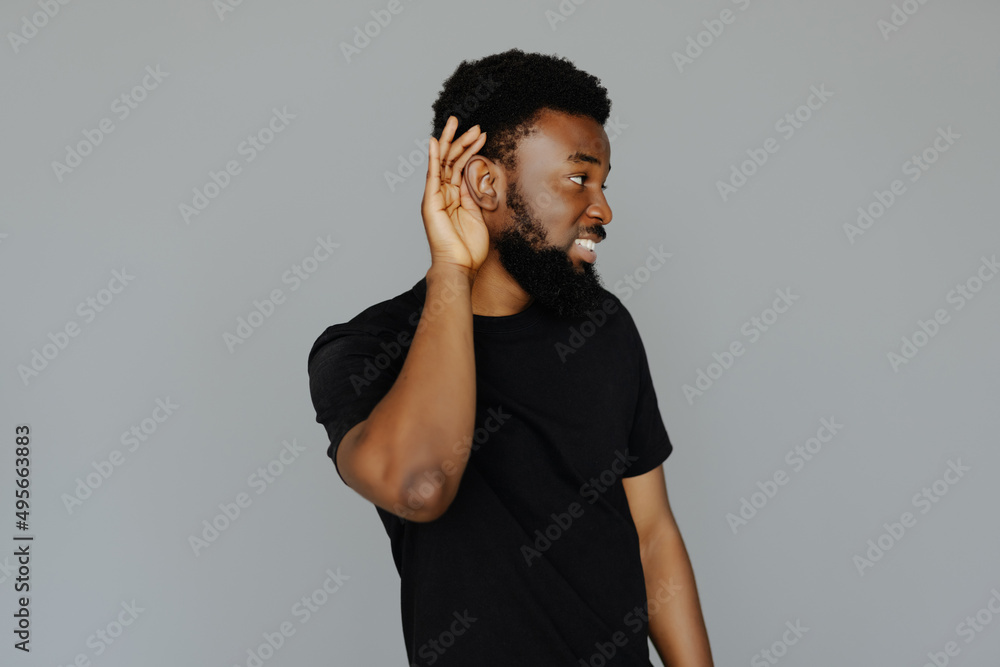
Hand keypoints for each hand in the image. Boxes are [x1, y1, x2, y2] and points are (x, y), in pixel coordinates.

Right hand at [420, 116, 488, 277]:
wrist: (460, 266)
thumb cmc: (469, 247)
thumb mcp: (478, 214)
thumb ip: (476, 194)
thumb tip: (478, 174)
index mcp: (455, 197)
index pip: (461, 167)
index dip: (471, 150)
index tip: (482, 135)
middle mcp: (443, 194)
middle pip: (452, 161)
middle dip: (462, 141)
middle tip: (473, 125)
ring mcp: (436, 197)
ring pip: (444, 163)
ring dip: (454, 143)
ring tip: (461, 125)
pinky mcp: (431, 202)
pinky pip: (433, 175)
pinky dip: (434, 158)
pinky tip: (436, 141)